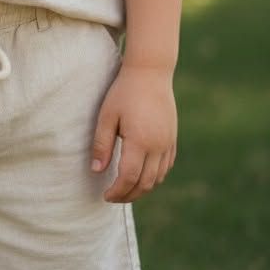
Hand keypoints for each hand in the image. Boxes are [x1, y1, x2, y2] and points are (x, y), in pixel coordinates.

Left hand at [91, 64, 176, 202]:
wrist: (151, 72)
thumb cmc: (124, 92)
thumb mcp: (107, 116)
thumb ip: (102, 144)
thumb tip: (96, 171)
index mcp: (140, 141)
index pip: (128, 178)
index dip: (117, 191)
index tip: (105, 196)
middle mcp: (157, 146)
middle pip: (145, 183)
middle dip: (129, 195)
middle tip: (113, 197)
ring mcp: (168, 143)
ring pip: (158, 177)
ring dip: (142, 188)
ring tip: (126, 189)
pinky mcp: (172, 138)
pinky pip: (166, 166)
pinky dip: (155, 177)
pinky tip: (142, 175)